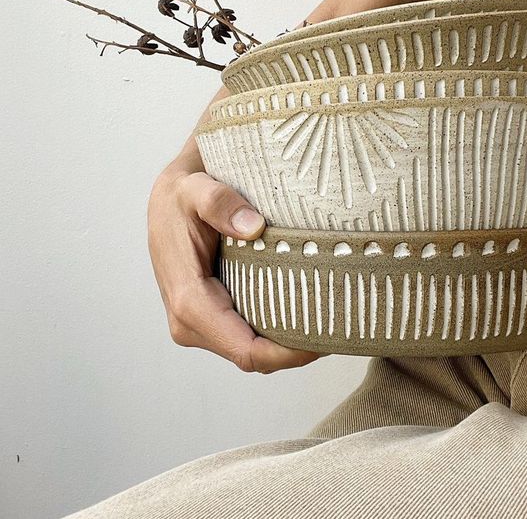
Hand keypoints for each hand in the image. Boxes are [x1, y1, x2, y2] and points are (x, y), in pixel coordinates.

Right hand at [147, 168, 326, 373]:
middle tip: (338, 328)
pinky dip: (276, 332)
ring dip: (287, 344)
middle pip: (254, 357)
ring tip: (327, 320)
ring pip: (253, 351)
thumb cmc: (181, 196)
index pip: (245, 349)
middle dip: (295, 351)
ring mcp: (201, 323)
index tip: (325, 340)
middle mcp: (190, 322)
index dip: (288, 355)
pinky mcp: (211, 317)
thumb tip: (253, 228)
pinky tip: (305, 311)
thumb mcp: (194, 188)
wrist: (169, 198)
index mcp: (188, 300)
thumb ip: (219, 203)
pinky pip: (247, 336)